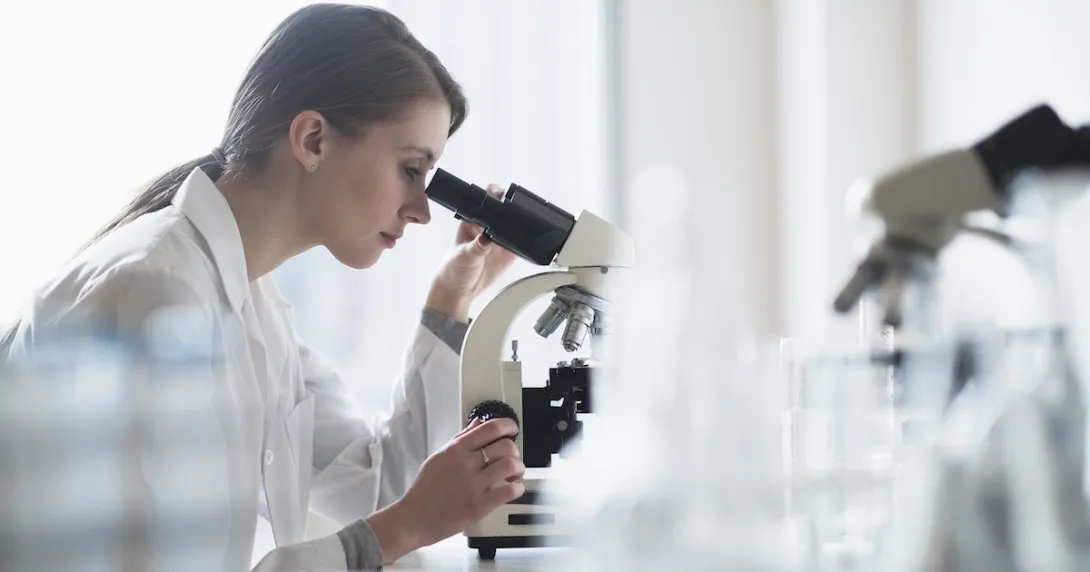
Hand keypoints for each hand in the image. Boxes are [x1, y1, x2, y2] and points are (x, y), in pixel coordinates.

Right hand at [366, 418, 524, 562]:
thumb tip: (478, 423)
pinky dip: (517, 488)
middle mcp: (466, 464)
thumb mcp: (439, 457)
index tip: (512, 429)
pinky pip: (509, 491)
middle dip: (514, 451)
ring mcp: (474, 485)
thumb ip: (461, 439)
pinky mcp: (480, 505)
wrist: (413, 519)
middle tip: (512, 458)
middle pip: (505, 446)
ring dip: (518, 468)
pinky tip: (512, 489)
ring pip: (510, 465)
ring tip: (513, 474)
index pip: (490, 428)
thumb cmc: (424, 490)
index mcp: (456, 450)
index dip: (508, 425)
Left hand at [426, 184, 516, 321]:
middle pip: (504, 211)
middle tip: (516, 215)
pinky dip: (525, 244)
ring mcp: (499, 239)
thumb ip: (476, 246)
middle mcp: (487, 227)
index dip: (495, 195)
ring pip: (515, 226)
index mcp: (473, 221)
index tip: (503, 196)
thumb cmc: (453, 269)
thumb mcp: (464, 256)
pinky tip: (524, 246)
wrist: (459, 290)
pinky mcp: (508, 252)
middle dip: (512, 209)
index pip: (486, 201)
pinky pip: (521, 244)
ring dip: (521, 226)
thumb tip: (487, 238)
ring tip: (520, 232)